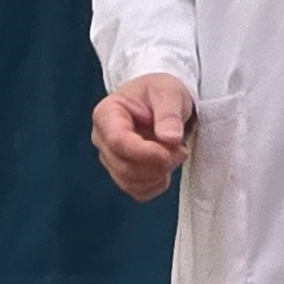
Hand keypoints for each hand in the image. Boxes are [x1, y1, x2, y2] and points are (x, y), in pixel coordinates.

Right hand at [91, 74, 196, 200]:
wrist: (161, 101)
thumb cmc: (160, 92)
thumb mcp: (169, 92)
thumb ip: (169, 114)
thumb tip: (170, 139)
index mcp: (106, 114)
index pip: (117, 142)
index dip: (145, 152)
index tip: (170, 150)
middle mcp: (102, 139)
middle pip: (123, 167)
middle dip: (157, 164)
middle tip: (180, 149)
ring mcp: (111, 159)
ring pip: (130, 182)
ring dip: (158, 174)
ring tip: (175, 154)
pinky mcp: (123, 174)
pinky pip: (138, 191)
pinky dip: (156, 184)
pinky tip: (166, 167)